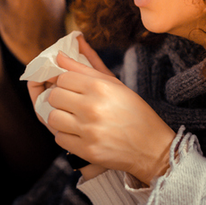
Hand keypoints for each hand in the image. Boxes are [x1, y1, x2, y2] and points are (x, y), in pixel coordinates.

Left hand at [45, 44, 175, 184]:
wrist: (152, 147)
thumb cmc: (134, 112)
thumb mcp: (114, 84)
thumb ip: (84, 67)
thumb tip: (59, 54)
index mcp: (100, 87)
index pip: (63, 78)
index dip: (65, 82)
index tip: (72, 88)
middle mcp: (92, 107)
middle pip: (54, 97)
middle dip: (61, 99)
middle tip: (72, 103)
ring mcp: (89, 130)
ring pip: (53, 118)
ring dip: (61, 118)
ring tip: (74, 119)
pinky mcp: (87, 150)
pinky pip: (60, 138)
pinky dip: (66, 136)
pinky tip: (79, 133)